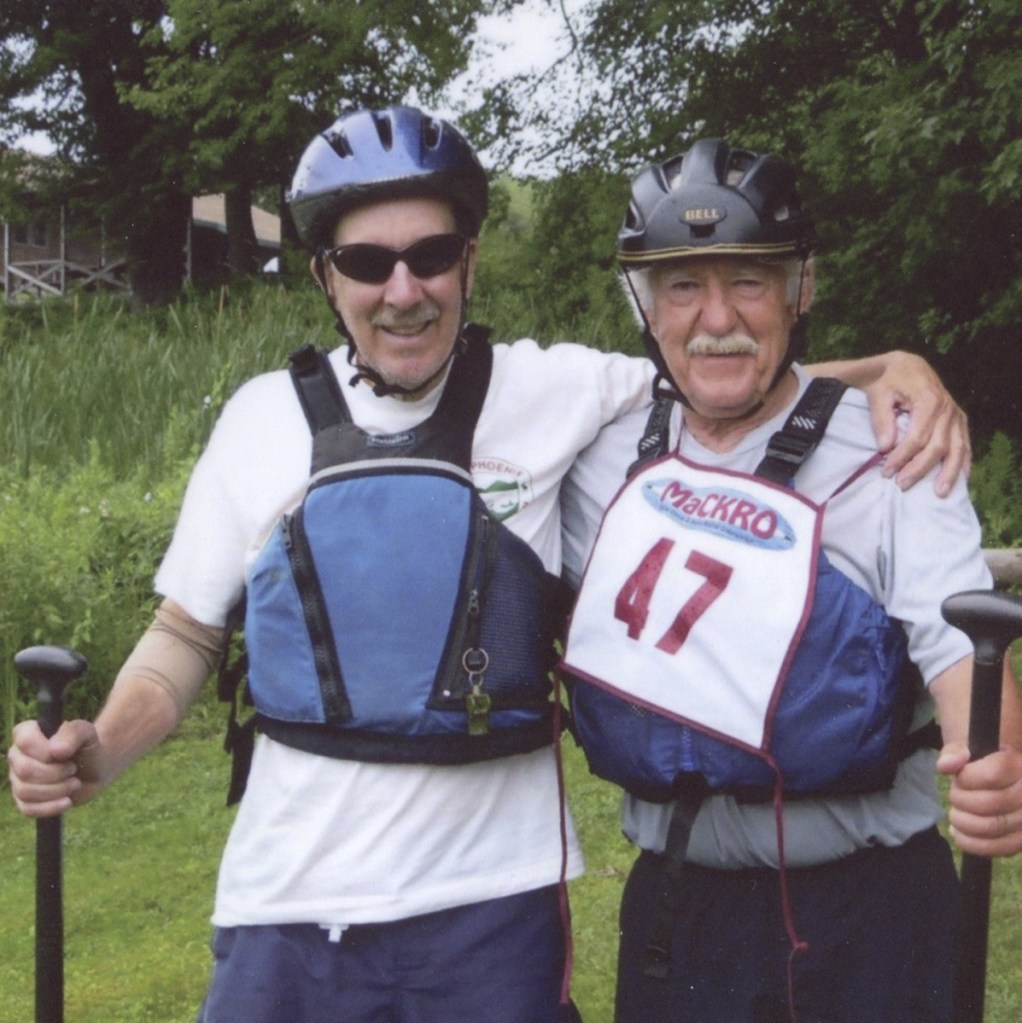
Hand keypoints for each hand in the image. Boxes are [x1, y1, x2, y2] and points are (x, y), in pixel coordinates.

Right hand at [7, 719, 103, 817]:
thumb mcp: (87, 733)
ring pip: (25, 791)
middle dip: (56, 773)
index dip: (47, 752)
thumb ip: (74, 733)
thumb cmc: (88, 747)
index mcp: (26, 733)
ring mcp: (18, 778)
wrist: (96, 769)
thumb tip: (55, 750)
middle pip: (25, 770)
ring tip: (75, 783)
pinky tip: (67, 801)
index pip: (26, 741)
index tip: (66, 754)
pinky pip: (27, 809)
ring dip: (57, 790)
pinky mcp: (24, 799)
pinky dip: (50, 807)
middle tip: (73, 769)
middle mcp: (17, 755)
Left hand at [866, 351, 970, 494]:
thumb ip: (881, 419)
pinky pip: (966, 444)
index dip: (902, 457)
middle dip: (920, 469)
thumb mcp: (879, 394)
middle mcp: (948, 408)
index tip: (886, 471)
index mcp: (929, 400)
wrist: (906, 366)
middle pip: (938, 447)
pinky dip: (964, 462)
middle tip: (902, 485)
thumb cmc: (888, 381)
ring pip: (958, 448)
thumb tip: (885, 447)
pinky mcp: (959, 420)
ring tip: (939, 493)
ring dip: (949, 472)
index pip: (917, 437)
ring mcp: (956, 415)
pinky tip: (961, 479)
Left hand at [937, 741, 1021, 856]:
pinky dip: (970, 843)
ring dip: (962, 822)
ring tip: (956, 815)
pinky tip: (959, 832)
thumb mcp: (967, 749)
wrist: (1001, 781)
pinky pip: (997, 849)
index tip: (960, 777)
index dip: (966, 778)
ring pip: (991, 827)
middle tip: (955, 797)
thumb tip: (946, 765)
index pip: (991, 775)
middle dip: (960, 800)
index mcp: (1017, 765)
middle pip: (988, 803)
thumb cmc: (980, 763)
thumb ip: (954, 752)